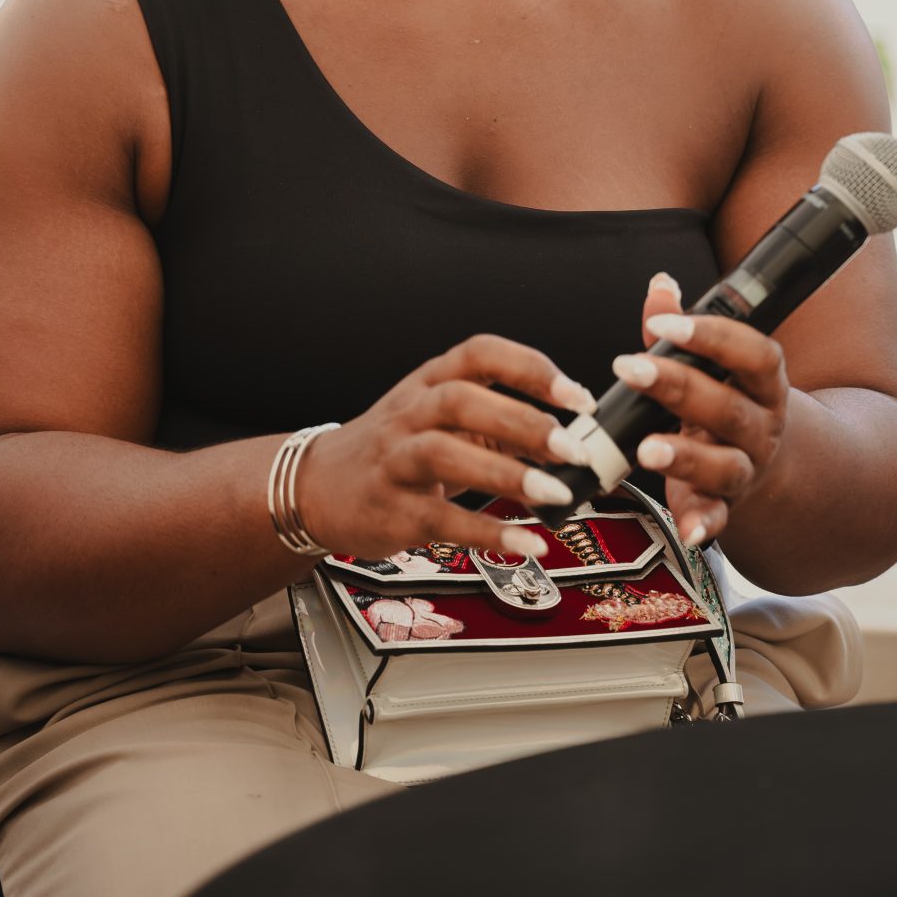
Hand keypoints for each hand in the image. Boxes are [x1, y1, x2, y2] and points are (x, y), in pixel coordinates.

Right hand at [294, 334, 596, 562]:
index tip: (576, 395)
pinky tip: (526, 542)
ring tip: (555, 495)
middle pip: (461, 399)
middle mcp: (411, 412)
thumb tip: (568, 441)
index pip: (480, 353)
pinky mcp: (391, 509)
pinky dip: (486, 532)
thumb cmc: (395, 448)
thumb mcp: (439, 418)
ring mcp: (395, 459)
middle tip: (573, 449)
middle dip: (523, 421)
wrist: (320, 487)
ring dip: (506, 473)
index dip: (530, 368)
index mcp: (430, 381)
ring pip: (445, 453)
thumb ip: (498, 422)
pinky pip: (439, 518)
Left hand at [611, 272, 789, 547]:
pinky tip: (688, 531)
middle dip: (679, 387)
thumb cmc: (725, 399)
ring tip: (646, 449)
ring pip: (725, 466)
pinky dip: (705, 524)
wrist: (769, 466)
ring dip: (686, 457)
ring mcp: (745, 469)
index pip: (753, 355)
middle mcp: (760, 426)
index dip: (713, 336)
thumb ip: (682, 327)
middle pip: (727, 408)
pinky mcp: (724, 506)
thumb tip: (661, 285)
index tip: (664, 324)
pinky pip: (719, 518)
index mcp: (762, 384)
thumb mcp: (712, 366)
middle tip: (630, 367)